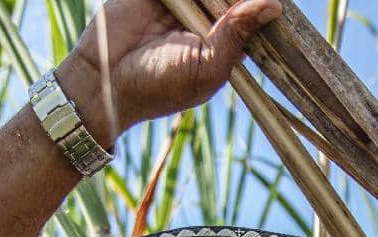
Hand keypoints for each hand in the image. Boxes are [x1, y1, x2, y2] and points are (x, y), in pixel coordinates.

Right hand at [59, 0, 281, 147]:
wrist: (104, 84)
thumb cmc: (159, 87)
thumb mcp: (207, 65)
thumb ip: (237, 33)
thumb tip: (274, 4)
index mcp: (222, 42)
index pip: (249, 12)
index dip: (258, 3)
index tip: (273, 0)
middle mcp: (202, 20)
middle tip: (218, 5)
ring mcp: (179, 4)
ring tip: (193, 17)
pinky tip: (183, 3)